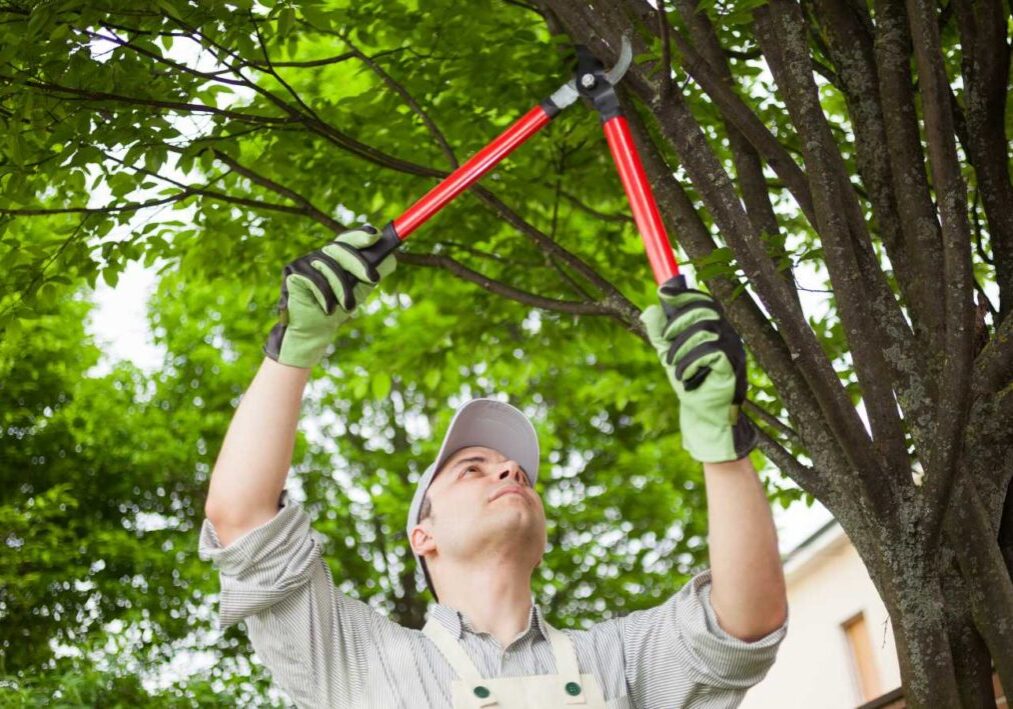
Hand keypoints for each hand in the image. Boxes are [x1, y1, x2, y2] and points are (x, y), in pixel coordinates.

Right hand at [263, 225, 396, 368]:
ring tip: (347, 307)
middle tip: (373, 279)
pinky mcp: (292, 272)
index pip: (349, 238)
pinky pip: (313, 278)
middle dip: (359, 264)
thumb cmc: (339, 307)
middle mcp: (319, 254)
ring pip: (329, 266)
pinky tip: (327, 309)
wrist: (317, 330)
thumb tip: (392, 258)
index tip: (376, 235)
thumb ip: (374, 272)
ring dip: (342, 289)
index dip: (361, 234)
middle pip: (340, 248)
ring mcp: (304, 261)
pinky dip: (324, 296)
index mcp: (336, 255)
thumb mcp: (361, 288)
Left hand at [639, 278, 756, 462]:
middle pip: (704, 310)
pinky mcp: (733, 365)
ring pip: (704, 330)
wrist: (701, 414)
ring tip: (673, 366)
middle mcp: (727, 334)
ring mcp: (733, 349)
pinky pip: (710, 351)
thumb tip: (650, 309)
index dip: (685, 294)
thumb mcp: (668, 354)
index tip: (663, 293)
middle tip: (665, 341)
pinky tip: (685, 377)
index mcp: (714, 328)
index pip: (704, 301)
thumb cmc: (689, 382)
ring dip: (681, 348)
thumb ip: (659, 333)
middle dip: (678, 323)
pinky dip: (690, 363)